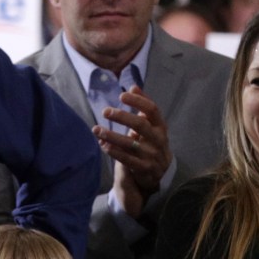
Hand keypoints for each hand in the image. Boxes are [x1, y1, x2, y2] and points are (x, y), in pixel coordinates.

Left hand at [96, 86, 171, 216]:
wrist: (162, 171)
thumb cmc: (152, 142)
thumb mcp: (152, 125)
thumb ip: (143, 107)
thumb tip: (134, 87)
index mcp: (161, 127)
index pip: (153, 110)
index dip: (138, 101)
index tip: (122, 95)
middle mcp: (158, 140)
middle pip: (140, 125)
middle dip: (122, 117)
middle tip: (105, 111)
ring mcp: (151, 154)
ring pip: (130, 143)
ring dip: (112, 136)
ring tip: (96, 129)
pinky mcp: (143, 168)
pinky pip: (126, 159)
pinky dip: (113, 151)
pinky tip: (102, 145)